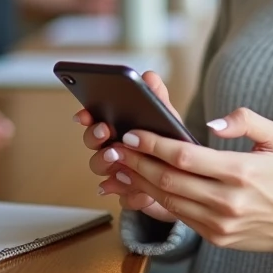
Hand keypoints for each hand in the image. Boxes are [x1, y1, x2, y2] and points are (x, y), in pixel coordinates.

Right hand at [75, 70, 176, 223]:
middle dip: (94, 136)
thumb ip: (156, 98)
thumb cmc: (169, 144)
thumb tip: (149, 76)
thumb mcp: (166, 118)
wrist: (186, 179)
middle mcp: (112, 149)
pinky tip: (139, 190)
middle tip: (105, 130)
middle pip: (92, 143)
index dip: (86, 116)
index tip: (85, 113)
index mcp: (118, 129)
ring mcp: (118, 173)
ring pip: (100, 168)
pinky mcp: (129, 194)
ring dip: (105, 161)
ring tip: (117, 156)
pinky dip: (129, 192)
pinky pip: (122, 196)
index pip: (93, 120)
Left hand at [102, 108, 272, 261]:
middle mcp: (229, 200)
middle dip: (137, 162)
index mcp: (243, 171)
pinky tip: (140, 186)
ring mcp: (221, 222)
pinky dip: (154, 201)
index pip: (186, 157)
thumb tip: (212, 123)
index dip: (154, 144)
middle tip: (115, 147)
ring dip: (139, 182)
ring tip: (119, 166)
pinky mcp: (216, 237)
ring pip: (168, 201)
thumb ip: (246, 120)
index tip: (133, 133)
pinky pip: (178, 216)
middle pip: (169, 180)